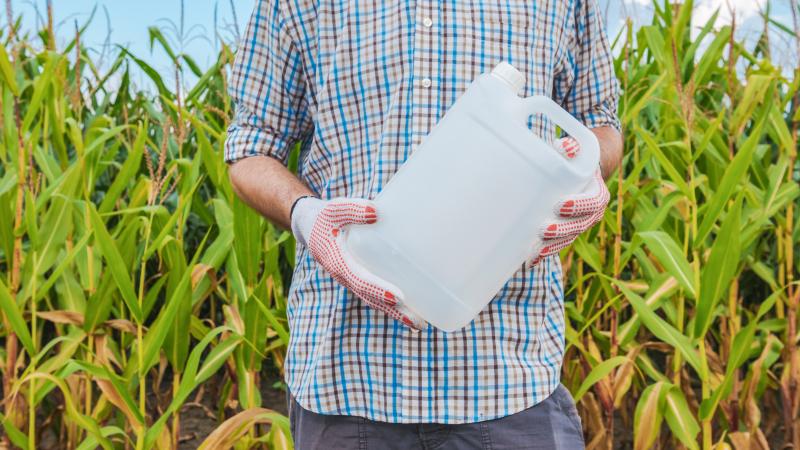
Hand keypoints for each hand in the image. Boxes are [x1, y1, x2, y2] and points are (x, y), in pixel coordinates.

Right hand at [291, 197, 426, 329]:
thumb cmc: (325, 216)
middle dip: (394, 311)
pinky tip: (410, 307)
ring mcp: (352, 280)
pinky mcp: (358, 277)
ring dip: (395, 313)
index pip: (360, 280)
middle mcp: (345, 276)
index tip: (398, 297)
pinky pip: (374, 295)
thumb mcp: (334, 209)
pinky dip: (390, 305)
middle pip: (371, 298)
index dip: (378, 289)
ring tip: (419, 324)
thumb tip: (376, 212)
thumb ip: (352, 209)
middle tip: (418, 323)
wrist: (310, 226)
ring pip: (374, 301)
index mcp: (338, 262)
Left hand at [528, 137, 609, 266]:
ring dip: (553, 245)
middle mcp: (592, 212)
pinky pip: (558, 244)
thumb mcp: (575, 150)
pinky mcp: (566, 232)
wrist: (581, 171)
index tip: (560, 204)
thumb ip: (571, 147)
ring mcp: (579, 224)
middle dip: (562, 229)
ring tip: (536, 248)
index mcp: (597, 191)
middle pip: (580, 225)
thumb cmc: (574, 158)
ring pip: (569, 238)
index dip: (579, 205)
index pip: (594, 201)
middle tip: (543, 229)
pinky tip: (530, 259)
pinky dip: (545, 252)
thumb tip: (566, 147)